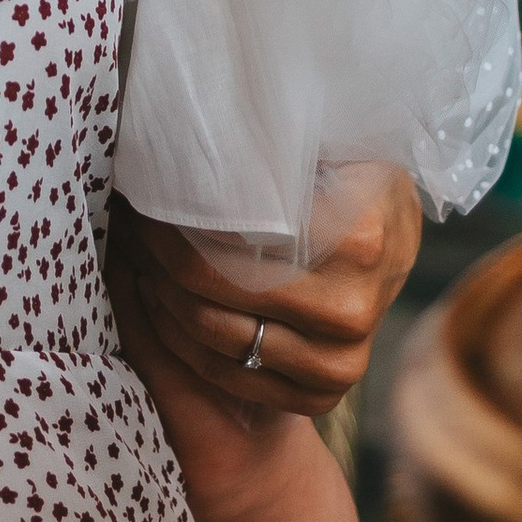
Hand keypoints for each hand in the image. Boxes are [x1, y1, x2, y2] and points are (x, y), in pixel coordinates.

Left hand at [109, 173, 421, 417]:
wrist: (394, 236)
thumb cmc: (348, 173)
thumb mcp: (327, 143)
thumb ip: (275, 147)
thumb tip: (200, 126)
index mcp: (360, 237)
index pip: (234, 239)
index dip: (177, 219)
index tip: (144, 195)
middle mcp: (355, 308)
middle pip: (216, 292)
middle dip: (158, 256)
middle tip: (128, 223)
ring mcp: (344, 361)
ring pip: (216, 340)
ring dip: (161, 297)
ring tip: (136, 255)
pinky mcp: (325, 394)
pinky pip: (231, 377)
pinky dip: (183, 342)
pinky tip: (159, 300)